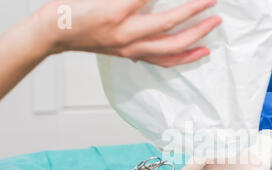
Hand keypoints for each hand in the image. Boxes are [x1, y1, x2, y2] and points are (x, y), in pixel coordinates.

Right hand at [38, 0, 220, 66]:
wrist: (55, 32)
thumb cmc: (74, 10)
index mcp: (121, 19)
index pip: (162, 11)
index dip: (188, 4)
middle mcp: (129, 38)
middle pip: (172, 36)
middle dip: (198, 25)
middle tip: (216, 14)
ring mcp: (129, 50)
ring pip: (168, 55)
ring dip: (192, 49)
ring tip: (209, 45)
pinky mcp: (128, 55)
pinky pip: (158, 62)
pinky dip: (176, 59)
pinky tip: (187, 55)